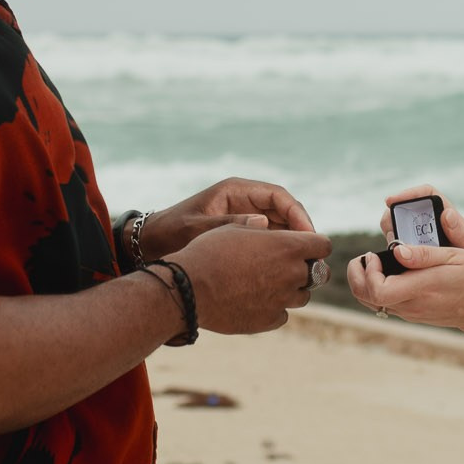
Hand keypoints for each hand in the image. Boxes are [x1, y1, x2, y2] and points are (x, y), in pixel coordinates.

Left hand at [141, 177, 315, 258]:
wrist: (151, 244)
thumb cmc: (170, 232)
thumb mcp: (196, 228)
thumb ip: (227, 225)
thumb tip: (262, 223)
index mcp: (235, 190)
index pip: (278, 196)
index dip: (297, 214)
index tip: (307, 236)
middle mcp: (244, 202)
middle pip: (285, 212)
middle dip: (300, 232)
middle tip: (311, 256)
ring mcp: (245, 218)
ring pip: (280, 229)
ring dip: (292, 245)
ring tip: (302, 268)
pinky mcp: (243, 235)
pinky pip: (269, 241)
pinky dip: (279, 254)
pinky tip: (285, 273)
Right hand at [172, 225, 333, 334]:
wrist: (189, 289)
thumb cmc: (208, 252)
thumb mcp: (232, 228)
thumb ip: (257, 226)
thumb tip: (266, 222)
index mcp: (287, 246)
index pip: (323, 245)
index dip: (315, 244)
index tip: (304, 247)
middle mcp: (291, 273)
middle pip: (319, 273)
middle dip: (307, 269)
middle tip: (288, 267)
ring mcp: (282, 300)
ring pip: (303, 296)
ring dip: (292, 290)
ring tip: (267, 284)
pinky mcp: (270, 320)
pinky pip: (283, 314)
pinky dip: (274, 308)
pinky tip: (255, 301)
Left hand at [350, 190, 463, 334]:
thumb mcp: (456, 256)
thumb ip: (424, 254)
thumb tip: (396, 250)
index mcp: (420, 289)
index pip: (377, 290)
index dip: (368, 271)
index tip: (376, 253)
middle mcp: (411, 305)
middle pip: (366, 298)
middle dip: (356, 275)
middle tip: (366, 256)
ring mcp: (411, 312)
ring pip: (371, 303)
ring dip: (365, 282)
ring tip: (375, 261)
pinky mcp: (414, 313)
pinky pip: (384, 304)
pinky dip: (377, 288)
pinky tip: (389, 271)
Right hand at [377, 184, 463, 259]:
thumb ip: (461, 234)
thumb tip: (447, 214)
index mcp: (447, 216)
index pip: (426, 194)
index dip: (408, 194)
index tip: (391, 201)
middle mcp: (430, 224)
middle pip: (403, 210)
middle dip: (393, 218)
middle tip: (392, 234)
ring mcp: (417, 240)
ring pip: (395, 229)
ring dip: (392, 238)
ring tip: (398, 254)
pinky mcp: (409, 255)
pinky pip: (394, 250)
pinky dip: (391, 255)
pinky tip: (395, 267)